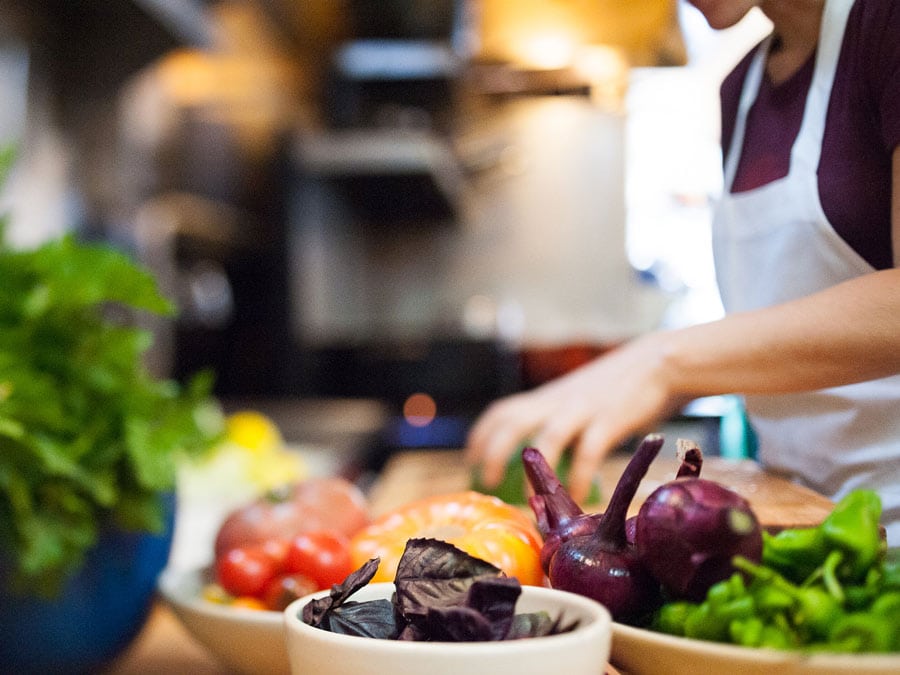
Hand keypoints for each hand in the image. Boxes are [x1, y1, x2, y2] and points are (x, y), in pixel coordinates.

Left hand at [465, 332, 686, 501]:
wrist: (659, 363)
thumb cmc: (619, 386)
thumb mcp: (578, 398)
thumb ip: (559, 420)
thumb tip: (544, 458)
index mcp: (548, 397)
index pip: (501, 411)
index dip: (481, 436)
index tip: (470, 461)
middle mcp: (558, 401)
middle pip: (511, 421)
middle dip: (493, 452)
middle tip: (487, 483)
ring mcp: (582, 409)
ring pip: (546, 437)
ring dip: (534, 471)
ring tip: (530, 501)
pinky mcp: (609, 419)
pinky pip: (588, 452)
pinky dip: (578, 477)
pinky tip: (578, 497)